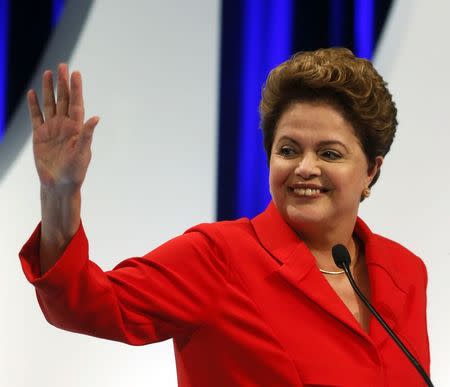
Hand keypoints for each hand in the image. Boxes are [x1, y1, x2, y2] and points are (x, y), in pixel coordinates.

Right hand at [28, 63, 98, 190]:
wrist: (60, 184)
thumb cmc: (75, 171)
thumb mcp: (83, 153)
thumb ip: (87, 135)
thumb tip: (96, 118)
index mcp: (77, 128)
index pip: (76, 104)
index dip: (76, 89)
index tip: (76, 73)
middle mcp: (65, 126)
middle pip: (63, 100)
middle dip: (63, 83)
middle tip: (63, 66)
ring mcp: (52, 129)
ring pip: (50, 105)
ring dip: (49, 90)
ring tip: (49, 73)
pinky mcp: (40, 135)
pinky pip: (36, 117)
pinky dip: (34, 105)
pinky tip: (33, 93)